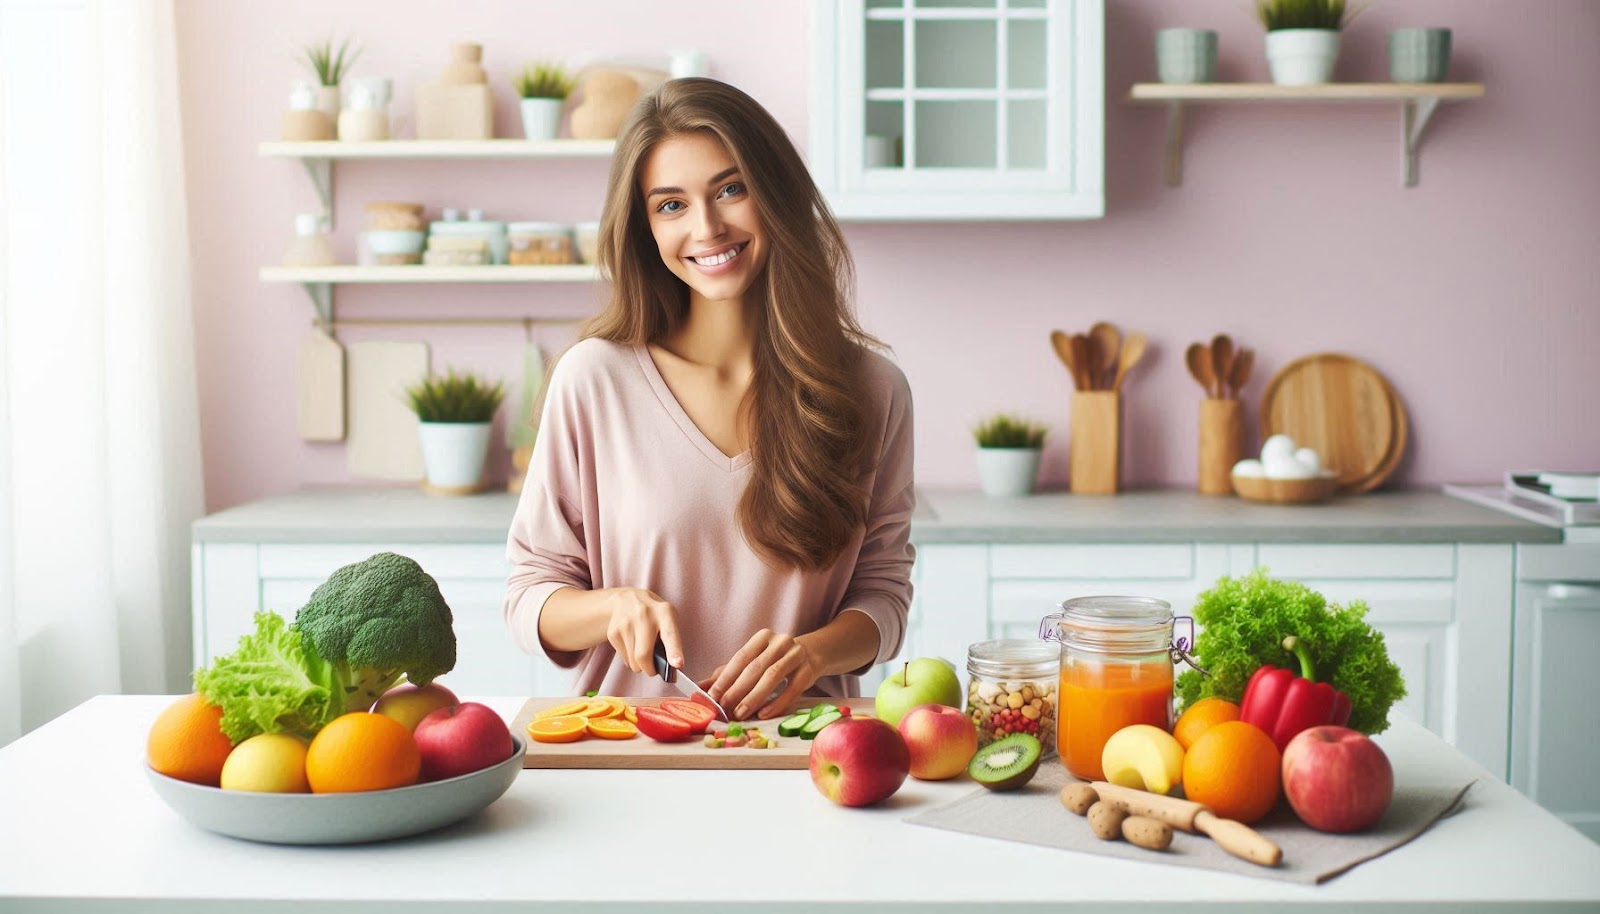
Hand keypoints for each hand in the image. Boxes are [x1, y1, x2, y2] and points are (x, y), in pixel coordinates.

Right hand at [600, 588, 683, 676]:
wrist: (627, 599)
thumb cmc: (655, 615)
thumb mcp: (668, 618)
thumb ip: (672, 640)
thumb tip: (671, 667)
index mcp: (664, 612)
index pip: (670, 635)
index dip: (674, 652)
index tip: (678, 664)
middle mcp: (643, 615)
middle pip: (643, 656)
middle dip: (649, 669)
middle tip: (653, 669)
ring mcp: (625, 623)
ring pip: (633, 662)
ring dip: (640, 665)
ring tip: (643, 652)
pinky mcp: (613, 632)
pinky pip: (624, 658)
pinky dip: (630, 659)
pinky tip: (633, 645)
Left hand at [704, 629, 822, 719]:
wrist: (811, 654)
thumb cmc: (775, 660)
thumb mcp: (752, 661)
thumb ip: (727, 673)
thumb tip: (699, 687)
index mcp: (763, 637)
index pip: (740, 658)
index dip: (725, 678)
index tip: (712, 696)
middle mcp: (780, 642)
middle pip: (755, 668)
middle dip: (737, 690)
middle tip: (724, 709)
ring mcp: (796, 655)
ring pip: (772, 677)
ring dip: (753, 698)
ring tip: (740, 714)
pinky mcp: (808, 671)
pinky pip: (791, 689)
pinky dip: (776, 703)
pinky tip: (763, 714)